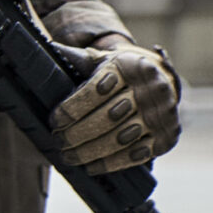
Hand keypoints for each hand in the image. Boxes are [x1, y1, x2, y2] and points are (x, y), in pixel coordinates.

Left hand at [51, 41, 181, 172]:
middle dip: (77, 134)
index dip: (71, 109)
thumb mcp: (101, 58)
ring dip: (90, 151)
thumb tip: (44, 47)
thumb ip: (75, 57)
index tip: (54, 122)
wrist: (163, 79)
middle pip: (107, 118)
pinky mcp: (167, 137)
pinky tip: (91, 165)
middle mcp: (151, 89)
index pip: (95, 91)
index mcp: (129, 66)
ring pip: (120, 139)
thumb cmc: (121, 71)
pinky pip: (136, 155)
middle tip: (58, 142)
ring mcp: (162, 115)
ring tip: (69, 155)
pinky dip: (111, 163)